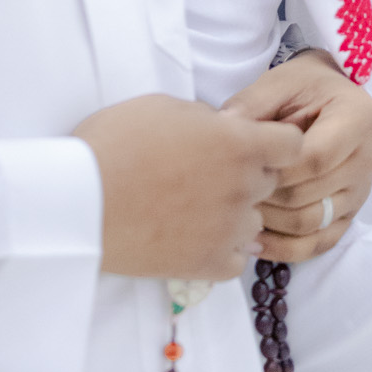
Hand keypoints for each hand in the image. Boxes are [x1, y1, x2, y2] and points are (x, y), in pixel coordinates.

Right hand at [73, 94, 302, 280]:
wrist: (78, 201)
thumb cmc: (115, 143)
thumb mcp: (165, 107)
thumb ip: (207, 120)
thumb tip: (222, 130)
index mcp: (240, 144)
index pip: (293, 144)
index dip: (275, 142)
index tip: (253, 144)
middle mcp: (243, 187)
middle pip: (269, 182)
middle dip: (248, 175)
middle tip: (207, 174)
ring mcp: (228, 229)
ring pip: (254, 221)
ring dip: (235, 214)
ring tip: (196, 209)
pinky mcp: (207, 264)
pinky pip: (237, 260)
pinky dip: (222, 250)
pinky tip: (197, 237)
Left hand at [223, 51, 371, 262]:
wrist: (328, 95)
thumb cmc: (303, 87)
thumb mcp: (278, 83)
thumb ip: (251, 105)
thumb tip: (221, 131)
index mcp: (358, 118)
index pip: (315, 159)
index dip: (273, 169)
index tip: (240, 166)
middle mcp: (367, 159)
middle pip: (311, 196)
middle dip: (265, 197)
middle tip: (229, 191)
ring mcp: (360, 191)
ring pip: (312, 224)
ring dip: (270, 223)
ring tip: (238, 211)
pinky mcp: (349, 214)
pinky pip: (319, 244)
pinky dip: (284, 249)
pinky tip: (253, 241)